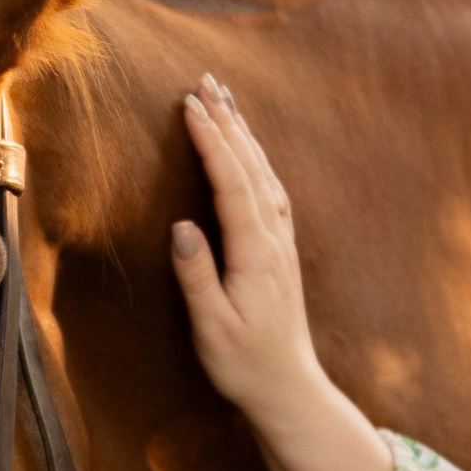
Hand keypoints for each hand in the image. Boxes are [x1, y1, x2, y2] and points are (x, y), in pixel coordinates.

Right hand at [171, 78, 393, 470]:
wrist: (289, 388)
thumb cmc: (244, 364)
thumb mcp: (213, 328)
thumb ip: (198, 277)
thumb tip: (181, 227)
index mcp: (255, 255)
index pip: (232, 185)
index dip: (211, 142)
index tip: (190, 106)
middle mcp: (274, 241)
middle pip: (251, 167)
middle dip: (228, 122)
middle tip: (205, 82)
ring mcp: (282, 244)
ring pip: (264, 174)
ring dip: (243, 134)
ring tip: (223, 100)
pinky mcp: (281, 251)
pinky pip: (270, 190)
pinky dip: (255, 159)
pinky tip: (247, 148)